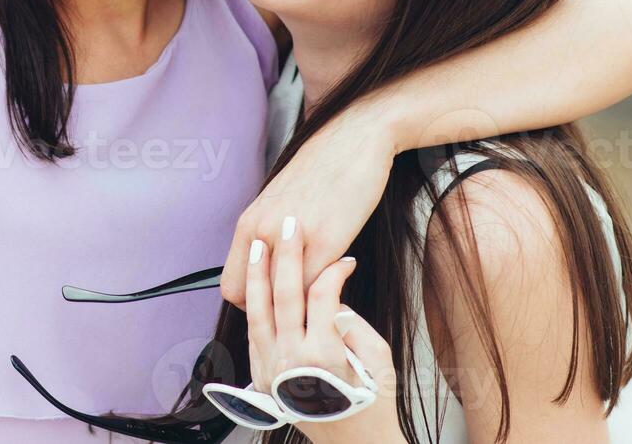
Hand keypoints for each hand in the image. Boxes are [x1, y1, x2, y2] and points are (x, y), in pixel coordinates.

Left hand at [221, 110, 393, 310]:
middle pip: (254, 299)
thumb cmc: (320, 173)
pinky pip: (319, 286)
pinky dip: (330, 289)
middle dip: (278, 309)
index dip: (254, 301)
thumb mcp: (279, 204)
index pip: (230, 288)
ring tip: (325, 290)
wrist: (353, 139)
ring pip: (289, 298)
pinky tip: (343, 270)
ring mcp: (291, 238)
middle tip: (302, 302)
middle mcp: (261, 232)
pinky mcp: (326, 239)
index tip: (278, 297)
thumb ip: (267, 236)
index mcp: (248, 225)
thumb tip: (268, 271)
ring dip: (306, 303)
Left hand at [245, 219, 400, 442]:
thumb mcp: (378, 361)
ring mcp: (270, 369)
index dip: (335, 271)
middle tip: (289, 225)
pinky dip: (254, 304)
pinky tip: (256, 282)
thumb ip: (353, 323)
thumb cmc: (371, 405)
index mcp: (324, 356)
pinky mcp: (260, 376)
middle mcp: (291, 360)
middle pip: (283, 295)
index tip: (345, 261)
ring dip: (258, 274)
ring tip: (259, 244)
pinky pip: (253, 332)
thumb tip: (330, 298)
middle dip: (286, 254)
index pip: (323, 296)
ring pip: (257, 310)